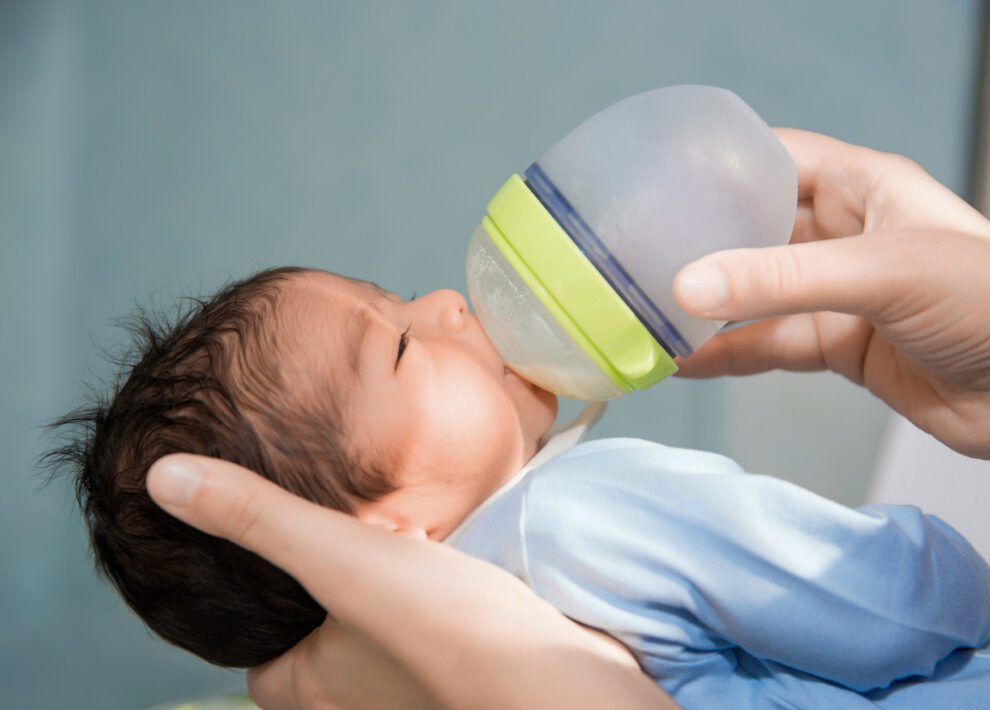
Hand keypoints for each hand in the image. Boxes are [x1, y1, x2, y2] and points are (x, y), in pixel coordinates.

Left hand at [146, 454, 674, 709]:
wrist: (556, 671)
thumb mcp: (334, 557)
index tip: (264, 572)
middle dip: (322, 598)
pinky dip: (427, 586)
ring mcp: (415, 685)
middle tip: (326, 537)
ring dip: (379, 588)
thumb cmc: (437, 627)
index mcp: (312, 686)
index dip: (255, 622)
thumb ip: (256, 517)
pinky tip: (442, 543)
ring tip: (381, 531)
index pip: (260, 664)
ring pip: (378, 632)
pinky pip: (428, 622)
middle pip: (321, 643)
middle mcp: (360, 697)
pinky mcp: (465, 661)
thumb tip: (163, 479)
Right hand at [673, 128, 989, 464]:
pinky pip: (771, 344)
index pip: (777, 160)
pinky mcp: (842, 346)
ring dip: (709, 308)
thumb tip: (690, 286)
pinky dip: (729, 354)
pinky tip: (687, 361)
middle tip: (641, 258)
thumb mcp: (882, 273)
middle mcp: (848, 236)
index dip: (722, 166)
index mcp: (865, 188)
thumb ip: (782, 281)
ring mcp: (842, 295)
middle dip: (703, 244)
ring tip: (651, 314)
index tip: (661, 183)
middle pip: (757, 231)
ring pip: (758, 295)